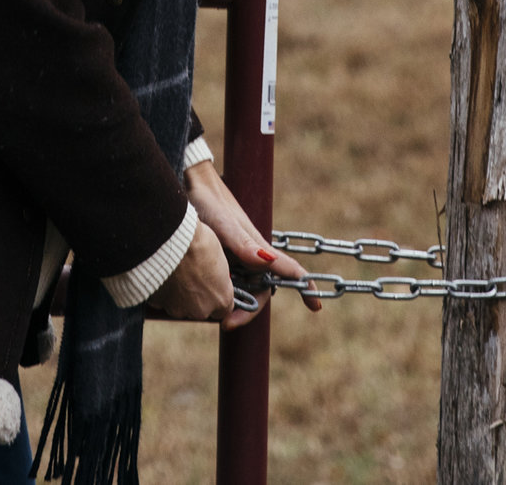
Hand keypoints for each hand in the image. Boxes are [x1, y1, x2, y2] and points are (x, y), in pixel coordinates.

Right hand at [144, 218, 235, 321]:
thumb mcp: (221, 258)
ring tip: (176, 272)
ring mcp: (178, 309)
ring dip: (178, 293)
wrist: (170, 239)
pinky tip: (164, 274)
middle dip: (196, 295)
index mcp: (221, 299)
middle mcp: (201, 310)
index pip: (223, 308)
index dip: (215, 295)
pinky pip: (161, 300)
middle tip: (192, 274)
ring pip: (179, 306)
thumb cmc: (197, 243)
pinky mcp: (159, 304)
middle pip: (200, 309)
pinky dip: (162, 290)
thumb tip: (214, 277)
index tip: (211, 285)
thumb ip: (218, 278)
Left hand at [186, 159, 320, 330]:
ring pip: (245, 287)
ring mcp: (237, 255)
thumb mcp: (225, 226)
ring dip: (235, 303)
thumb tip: (268, 262)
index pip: (289, 271)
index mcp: (259, 249)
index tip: (315, 306)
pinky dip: (223, 291)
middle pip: (260, 291)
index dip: (305, 288)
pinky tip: (207, 296)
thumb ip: (244, 245)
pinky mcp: (223, 254)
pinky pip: (229, 279)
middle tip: (226, 323)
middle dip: (248, 311)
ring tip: (216, 315)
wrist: (190, 182)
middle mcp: (252, 255)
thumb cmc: (210, 202)